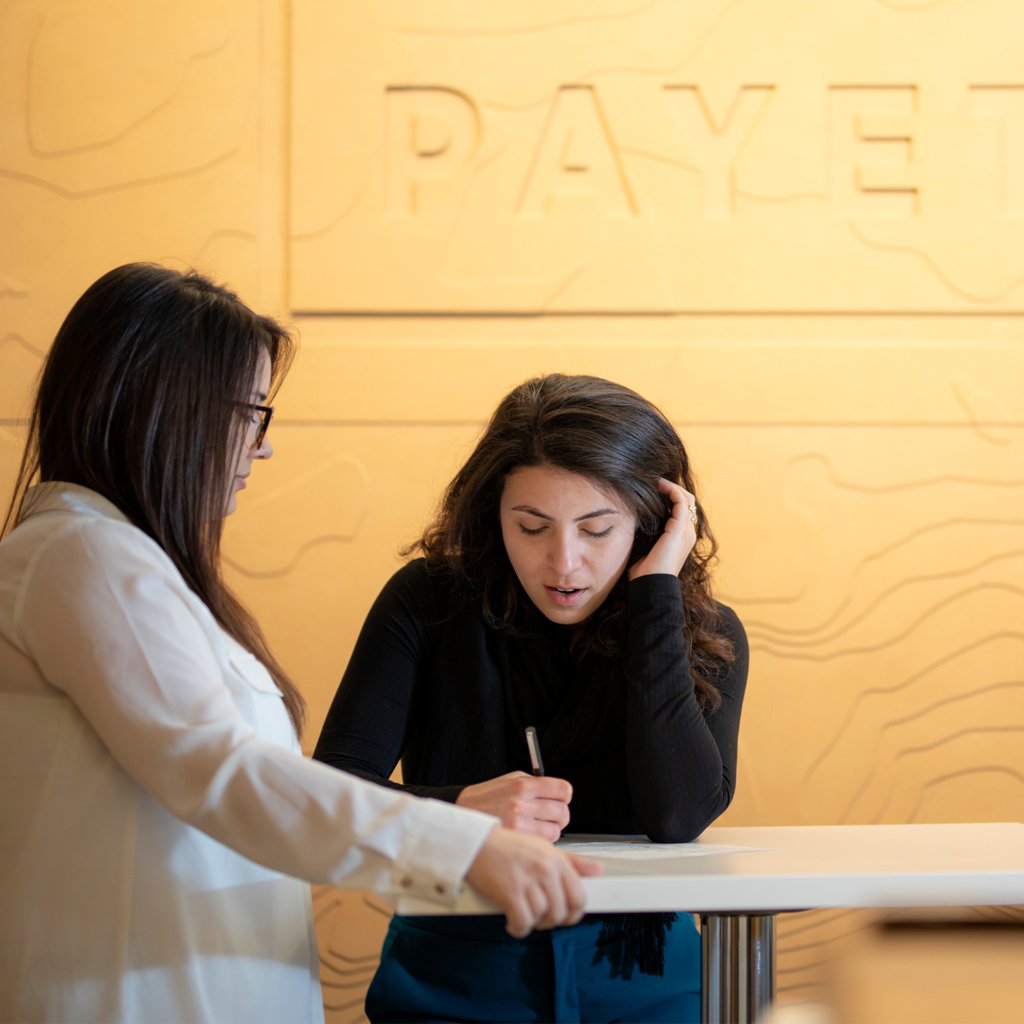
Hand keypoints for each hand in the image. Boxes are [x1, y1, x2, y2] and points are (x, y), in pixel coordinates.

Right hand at [456, 771, 571, 841]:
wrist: (461, 814)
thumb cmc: (485, 798)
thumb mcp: (509, 780)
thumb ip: (534, 784)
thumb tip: (557, 792)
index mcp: (522, 785)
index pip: (563, 790)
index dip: (564, 796)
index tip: (561, 798)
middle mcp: (521, 804)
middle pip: (562, 813)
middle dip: (560, 816)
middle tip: (552, 816)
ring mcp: (518, 825)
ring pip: (555, 832)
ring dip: (551, 831)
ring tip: (538, 827)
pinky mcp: (515, 843)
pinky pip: (541, 846)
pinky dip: (540, 844)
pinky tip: (529, 838)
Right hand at [466, 826, 603, 937]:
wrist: (478, 843)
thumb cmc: (510, 847)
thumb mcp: (544, 848)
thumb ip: (572, 861)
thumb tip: (598, 870)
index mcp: (556, 860)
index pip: (579, 896)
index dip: (574, 912)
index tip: (566, 915)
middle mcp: (545, 869)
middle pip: (561, 912)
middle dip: (552, 921)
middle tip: (541, 917)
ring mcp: (527, 881)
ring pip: (541, 918)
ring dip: (532, 922)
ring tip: (524, 913)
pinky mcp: (509, 892)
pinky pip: (522, 922)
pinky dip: (518, 928)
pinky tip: (513, 921)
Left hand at [628, 478, 697, 579]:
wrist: (652, 584)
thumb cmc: (645, 572)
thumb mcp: (646, 548)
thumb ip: (646, 534)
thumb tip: (631, 521)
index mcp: (682, 538)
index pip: (683, 510)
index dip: (672, 497)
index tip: (655, 490)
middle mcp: (688, 533)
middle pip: (688, 501)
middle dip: (673, 489)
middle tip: (656, 483)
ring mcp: (686, 531)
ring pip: (686, 498)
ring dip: (672, 487)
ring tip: (657, 481)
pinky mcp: (679, 529)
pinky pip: (681, 501)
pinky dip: (672, 490)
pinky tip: (659, 486)